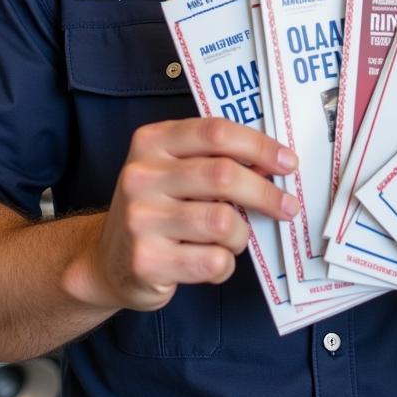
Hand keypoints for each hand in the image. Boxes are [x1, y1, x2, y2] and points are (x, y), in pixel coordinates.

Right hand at [85, 118, 298, 312]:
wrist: (108, 262)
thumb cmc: (157, 209)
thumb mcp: (174, 171)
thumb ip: (215, 161)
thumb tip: (272, 164)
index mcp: (151, 142)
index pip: (215, 133)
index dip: (259, 146)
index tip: (288, 162)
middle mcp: (141, 176)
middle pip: (223, 176)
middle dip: (265, 193)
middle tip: (287, 206)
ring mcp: (140, 219)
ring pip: (222, 221)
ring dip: (241, 234)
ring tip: (233, 238)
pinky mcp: (146, 261)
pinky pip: (212, 261)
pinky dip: (224, 264)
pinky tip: (211, 260)